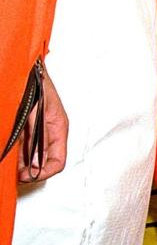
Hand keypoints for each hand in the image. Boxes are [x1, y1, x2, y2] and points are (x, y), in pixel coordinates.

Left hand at [18, 67, 67, 181]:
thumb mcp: (33, 112)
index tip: (27, 176)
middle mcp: (51, 131)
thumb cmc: (35, 83)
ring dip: (22, 163)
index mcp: (58, 128)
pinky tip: (10, 153)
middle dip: (30, 171)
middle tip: (15, 173)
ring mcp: (40, 129)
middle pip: (45, 162)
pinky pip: (26, 147)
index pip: (58, 162)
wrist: (28, 68)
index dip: (43, 173)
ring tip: (10, 164)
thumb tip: (32, 163)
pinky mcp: (29, 127)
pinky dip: (18, 154)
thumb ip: (33, 138)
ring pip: (34, 156)